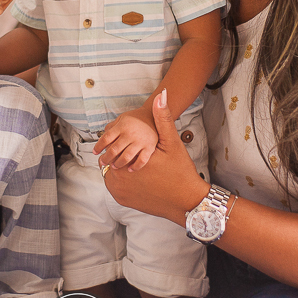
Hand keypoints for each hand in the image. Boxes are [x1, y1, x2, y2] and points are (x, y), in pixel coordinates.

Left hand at [94, 107, 158, 170]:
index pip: (106, 138)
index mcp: (122, 126)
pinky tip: (130, 169)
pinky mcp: (150, 147)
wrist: (155, 116)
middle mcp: (130, 134)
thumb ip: (112, 127)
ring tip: (114, 166)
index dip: (99, 146)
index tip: (95, 152)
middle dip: (106, 158)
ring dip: (118, 163)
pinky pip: (141, 160)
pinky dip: (135, 167)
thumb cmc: (136, 118)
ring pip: (126, 157)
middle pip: (114, 150)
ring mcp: (140, 141)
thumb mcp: (122, 118)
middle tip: (102, 162)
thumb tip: (102, 137)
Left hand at [103, 90, 209, 223]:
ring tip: (133, 162)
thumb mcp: (172, 142)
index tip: (130, 140)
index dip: (120, 140)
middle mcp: (119, 178)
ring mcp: (119, 192)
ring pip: (110, 172)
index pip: (112, 145)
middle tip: (133, 151)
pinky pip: (115, 186)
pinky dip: (121, 180)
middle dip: (118, 153)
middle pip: (110, 158)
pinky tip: (136, 176)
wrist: (187, 201)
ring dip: (118, 167)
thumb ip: (163, 118)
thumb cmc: (180, 171)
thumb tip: (161, 96)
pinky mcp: (123, 201)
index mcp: (128, 160)